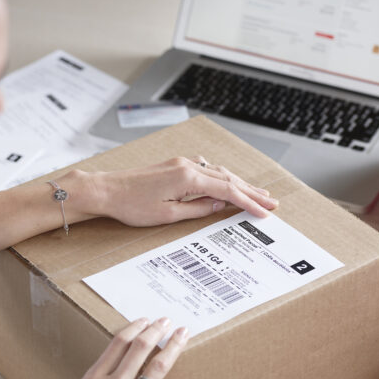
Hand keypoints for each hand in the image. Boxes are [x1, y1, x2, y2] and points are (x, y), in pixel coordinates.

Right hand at [39, 318, 196, 378]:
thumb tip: (109, 375)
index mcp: (95, 378)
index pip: (119, 343)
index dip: (134, 328)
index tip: (144, 321)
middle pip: (140, 348)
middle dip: (156, 331)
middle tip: (165, 322)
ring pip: (158, 367)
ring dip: (173, 348)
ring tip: (181, 336)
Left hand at [85, 155, 277, 226]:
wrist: (106, 190)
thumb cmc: (131, 205)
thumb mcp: (167, 215)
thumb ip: (198, 209)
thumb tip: (220, 205)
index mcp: (188, 178)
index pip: (227, 191)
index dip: (249, 202)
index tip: (265, 211)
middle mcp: (187, 166)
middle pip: (228, 178)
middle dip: (251, 191)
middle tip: (272, 202)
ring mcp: (180, 163)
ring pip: (218, 172)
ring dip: (238, 184)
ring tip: (256, 194)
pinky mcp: (174, 165)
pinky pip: (206, 170)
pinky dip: (221, 178)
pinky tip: (226, 184)